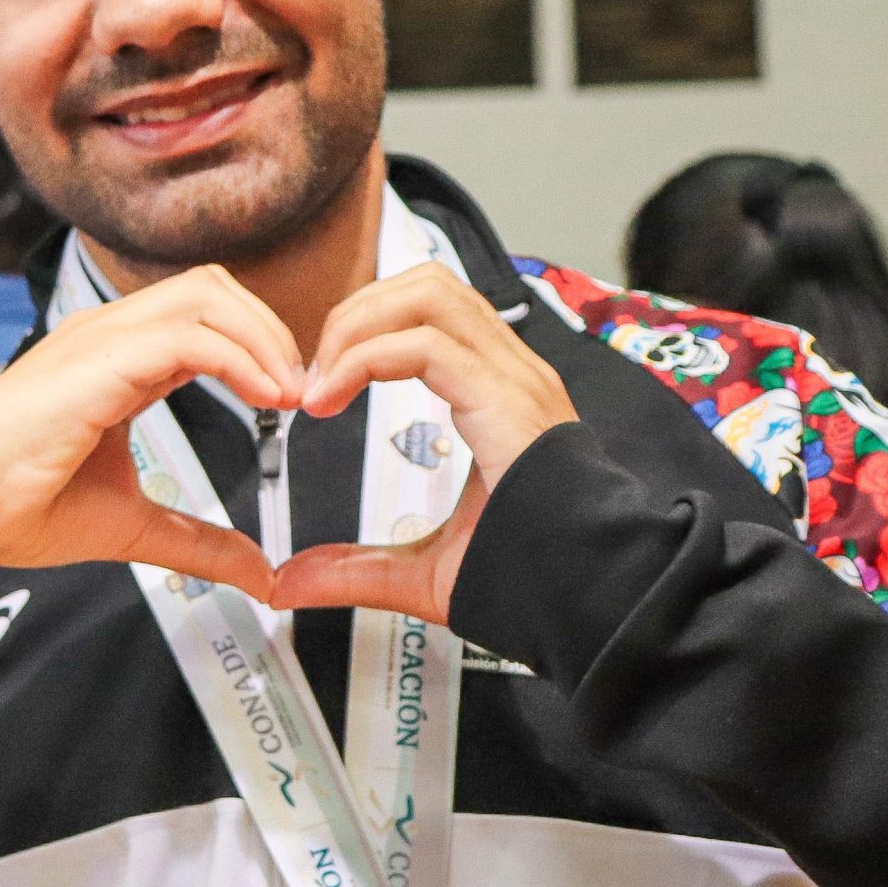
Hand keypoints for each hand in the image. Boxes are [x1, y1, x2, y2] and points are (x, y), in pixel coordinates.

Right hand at [0, 266, 301, 601]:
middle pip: (214, 287)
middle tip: (303, 391)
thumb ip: (194, 541)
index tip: (292, 401)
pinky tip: (265, 398)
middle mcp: (108, 335)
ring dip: (264, 339)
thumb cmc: (12, 505)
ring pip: (206, 295)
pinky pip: (186, 335)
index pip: (205, 315)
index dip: (259, 346)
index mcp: (115, 359)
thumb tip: (256, 572)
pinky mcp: (94, 360)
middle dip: (272, 330)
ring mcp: (98, 339)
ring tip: (291, 394)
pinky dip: (239, 358)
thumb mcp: (130, 524)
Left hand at [268, 263, 576, 619]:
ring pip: (429, 292)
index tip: (319, 389)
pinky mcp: (508, 400)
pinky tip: (330, 400)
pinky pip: (426, 345)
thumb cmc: (532, 581)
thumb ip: (356, 569)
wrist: (596, 603)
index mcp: (499, 394)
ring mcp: (516, 380)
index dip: (365, 331)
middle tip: (315, 377)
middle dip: (355, 313)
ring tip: (321, 382)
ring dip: (359, 324)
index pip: (431, 313)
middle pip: (426, 283)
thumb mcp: (424, 572)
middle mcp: (512, 373)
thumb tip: (291, 582)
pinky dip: (364, 359)